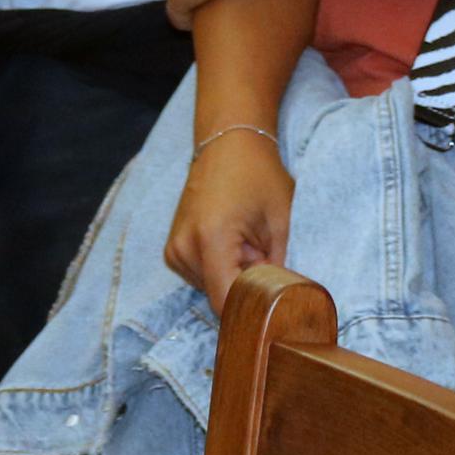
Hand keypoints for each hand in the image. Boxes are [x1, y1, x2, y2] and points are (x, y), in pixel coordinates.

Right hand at [161, 127, 294, 306]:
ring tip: (247, 245)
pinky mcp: (172, 250)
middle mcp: (184, 247)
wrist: (228, 144)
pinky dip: (219, 268)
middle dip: (245, 288)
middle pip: (217, 297)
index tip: (272, 307)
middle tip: (265, 258)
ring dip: (232, 277)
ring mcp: (174, 249)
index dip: (251, 310)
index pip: (225, 302)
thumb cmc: (259, 176)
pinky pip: (200, 276)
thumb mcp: (281, 222)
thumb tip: (282, 304)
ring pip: (209, 289)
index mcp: (211, 239)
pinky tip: (231, 243)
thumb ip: (280, 269)